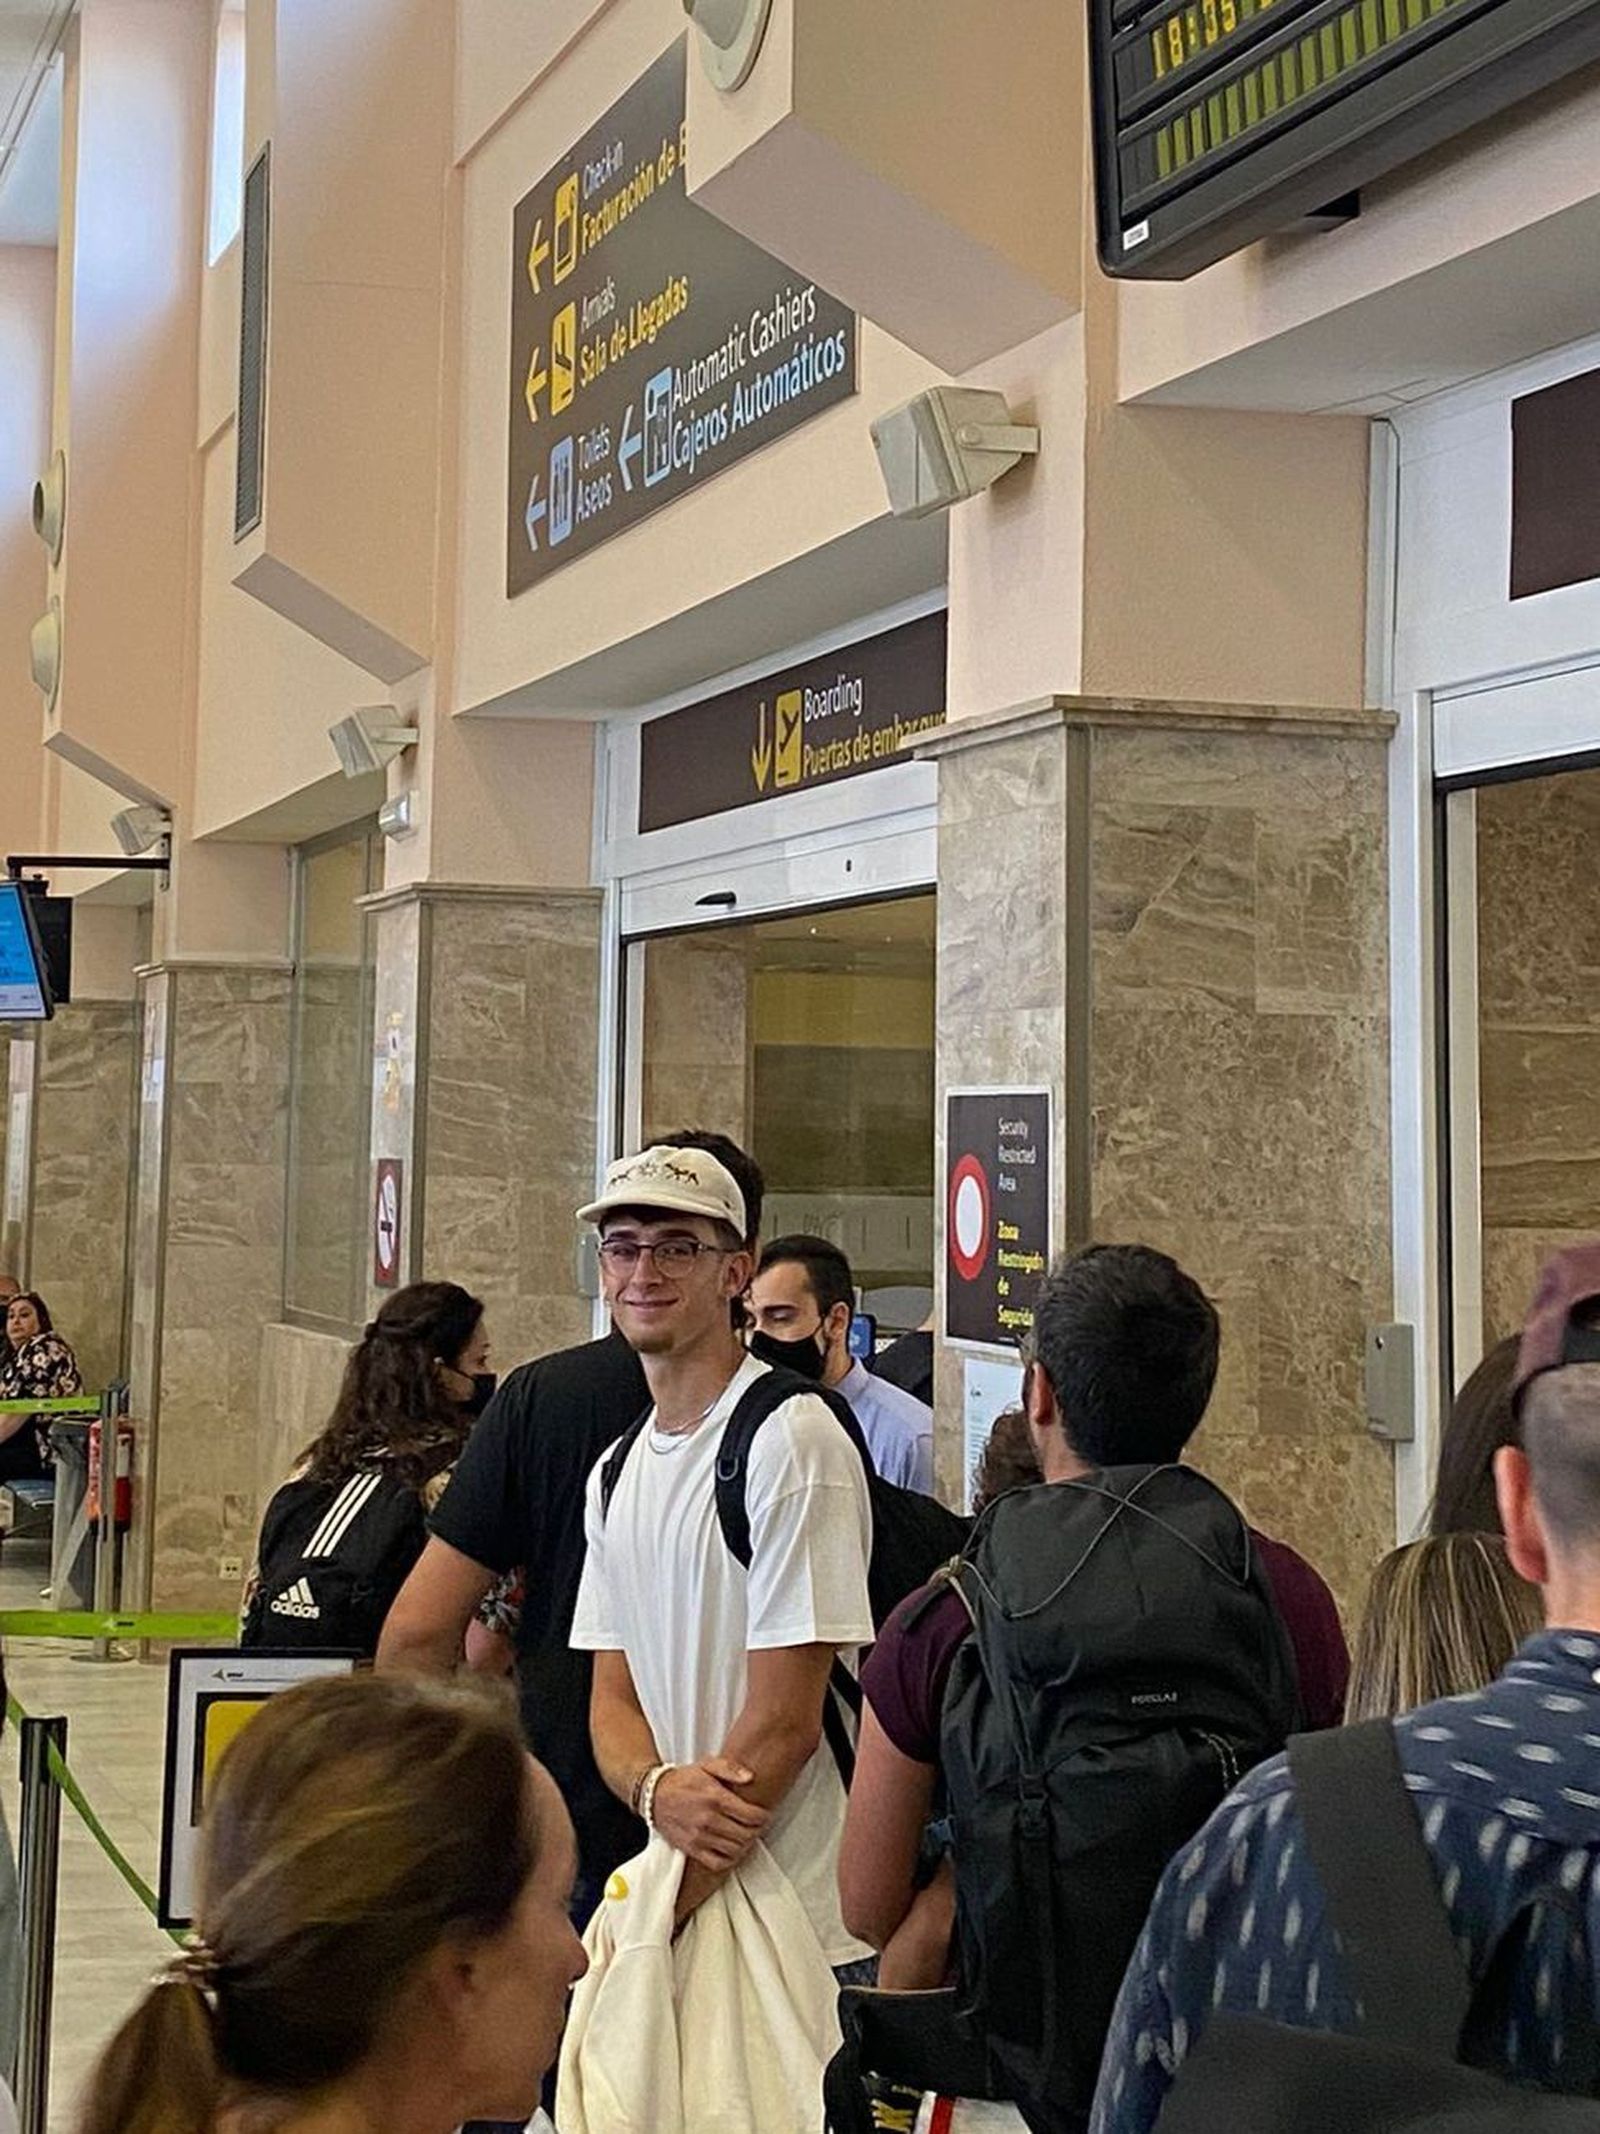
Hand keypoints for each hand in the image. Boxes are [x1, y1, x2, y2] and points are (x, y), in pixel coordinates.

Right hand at [651, 1757, 768, 1870]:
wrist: (653, 1795)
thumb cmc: (683, 1780)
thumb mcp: (706, 1765)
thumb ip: (730, 1769)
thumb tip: (751, 1778)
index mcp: (715, 1798)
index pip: (751, 1815)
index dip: (763, 1817)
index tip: (765, 1815)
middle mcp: (709, 1819)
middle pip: (746, 1834)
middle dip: (757, 1831)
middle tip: (758, 1826)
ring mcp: (700, 1837)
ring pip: (735, 1850)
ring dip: (746, 1845)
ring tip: (747, 1836)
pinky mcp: (692, 1849)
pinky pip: (718, 1863)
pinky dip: (731, 1859)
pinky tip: (733, 1850)